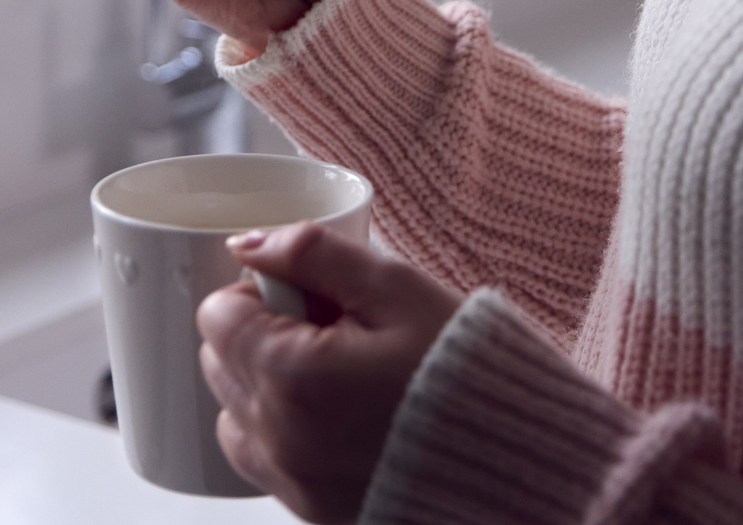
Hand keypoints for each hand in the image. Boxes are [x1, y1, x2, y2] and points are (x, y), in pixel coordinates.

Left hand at [198, 222, 463, 522]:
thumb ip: (312, 253)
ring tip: (340, 375)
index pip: (217, 315)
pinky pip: (264, 460)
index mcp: (290, 376)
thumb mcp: (397, 290)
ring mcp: (293, 482)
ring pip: (234, 415)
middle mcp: (278, 439)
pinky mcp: (311, 511)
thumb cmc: (468, 373)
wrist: (524, 463)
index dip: (264, 291)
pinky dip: (285, 431)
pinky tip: (343, 415)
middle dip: (263, 334)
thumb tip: (247, 243)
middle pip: (219, 363)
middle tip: (337, 330)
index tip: (317, 296)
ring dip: (267, 385)